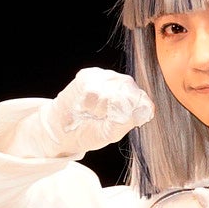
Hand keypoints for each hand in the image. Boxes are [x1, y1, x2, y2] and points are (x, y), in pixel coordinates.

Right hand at [31, 67, 153, 156]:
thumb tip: (141, 109)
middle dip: (110, 112)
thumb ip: (127, 122)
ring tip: (91, 112)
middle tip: (100, 118)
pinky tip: (83, 105)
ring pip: (108, 93)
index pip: (142, 103)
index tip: (114, 123)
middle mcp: (126, 85)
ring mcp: (109, 77)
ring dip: (97, 109)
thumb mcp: (111, 133)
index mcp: (136, 101)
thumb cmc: (92, 131)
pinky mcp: (91, 74)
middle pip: (126, 96)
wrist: (66, 130)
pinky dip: (86, 103)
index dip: (127, 115)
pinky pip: (91, 89)